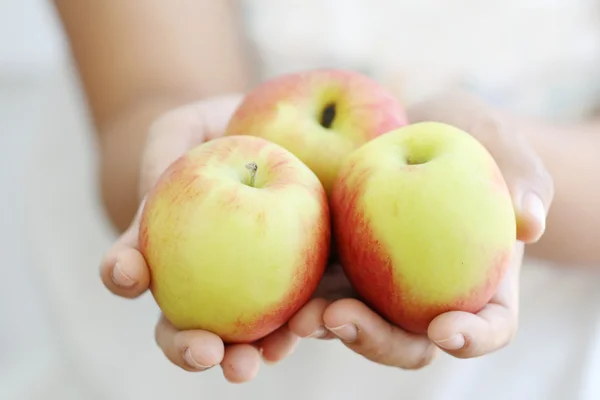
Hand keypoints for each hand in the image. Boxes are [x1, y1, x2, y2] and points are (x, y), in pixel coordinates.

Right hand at [99, 94, 299, 382]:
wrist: (262, 132)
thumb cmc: (212, 129)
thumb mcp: (184, 127)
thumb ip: (164, 153)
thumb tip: (153, 191)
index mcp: (158, 249)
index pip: (130, 268)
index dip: (122, 275)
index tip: (129, 273)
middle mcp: (198, 279)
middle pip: (184, 325)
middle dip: (190, 348)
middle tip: (205, 351)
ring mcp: (246, 285)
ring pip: (241, 333)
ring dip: (244, 354)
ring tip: (252, 362)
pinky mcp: (294, 279)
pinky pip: (295, 305)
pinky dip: (298, 323)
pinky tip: (306, 326)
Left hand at [287, 89, 553, 366]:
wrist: (412, 121)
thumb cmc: (464, 132)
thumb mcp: (499, 140)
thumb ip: (522, 175)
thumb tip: (529, 222)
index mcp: (478, 283)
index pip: (488, 326)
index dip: (473, 338)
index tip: (447, 327)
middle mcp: (425, 295)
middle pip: (407, 341)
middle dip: (376, 339)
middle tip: (344, 319)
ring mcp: (378, 284)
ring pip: (354, 324)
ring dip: (326, 327)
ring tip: (301, 316)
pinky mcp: (339, 263)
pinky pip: (318, 289)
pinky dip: (299, 297)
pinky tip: (278, 293)